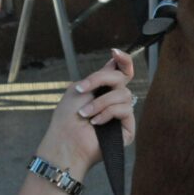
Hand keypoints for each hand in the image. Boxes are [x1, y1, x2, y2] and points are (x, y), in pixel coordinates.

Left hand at [34, 49, 135, 178]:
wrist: (66, 141)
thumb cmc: (67, 118)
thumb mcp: (79, 89)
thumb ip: (99, 75)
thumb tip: (114, 63)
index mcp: (104, 89)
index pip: (122, 71)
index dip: (123, 60)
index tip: (114, 53)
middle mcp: (115, 99)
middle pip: (122, 77)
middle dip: (101, 80)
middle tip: (83, 90)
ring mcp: (122, 113)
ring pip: (123, 94)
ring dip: (100, 103)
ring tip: (85, 114)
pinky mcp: (127, 127)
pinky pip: (125, 110)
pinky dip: (107, 114)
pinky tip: (95, 122)